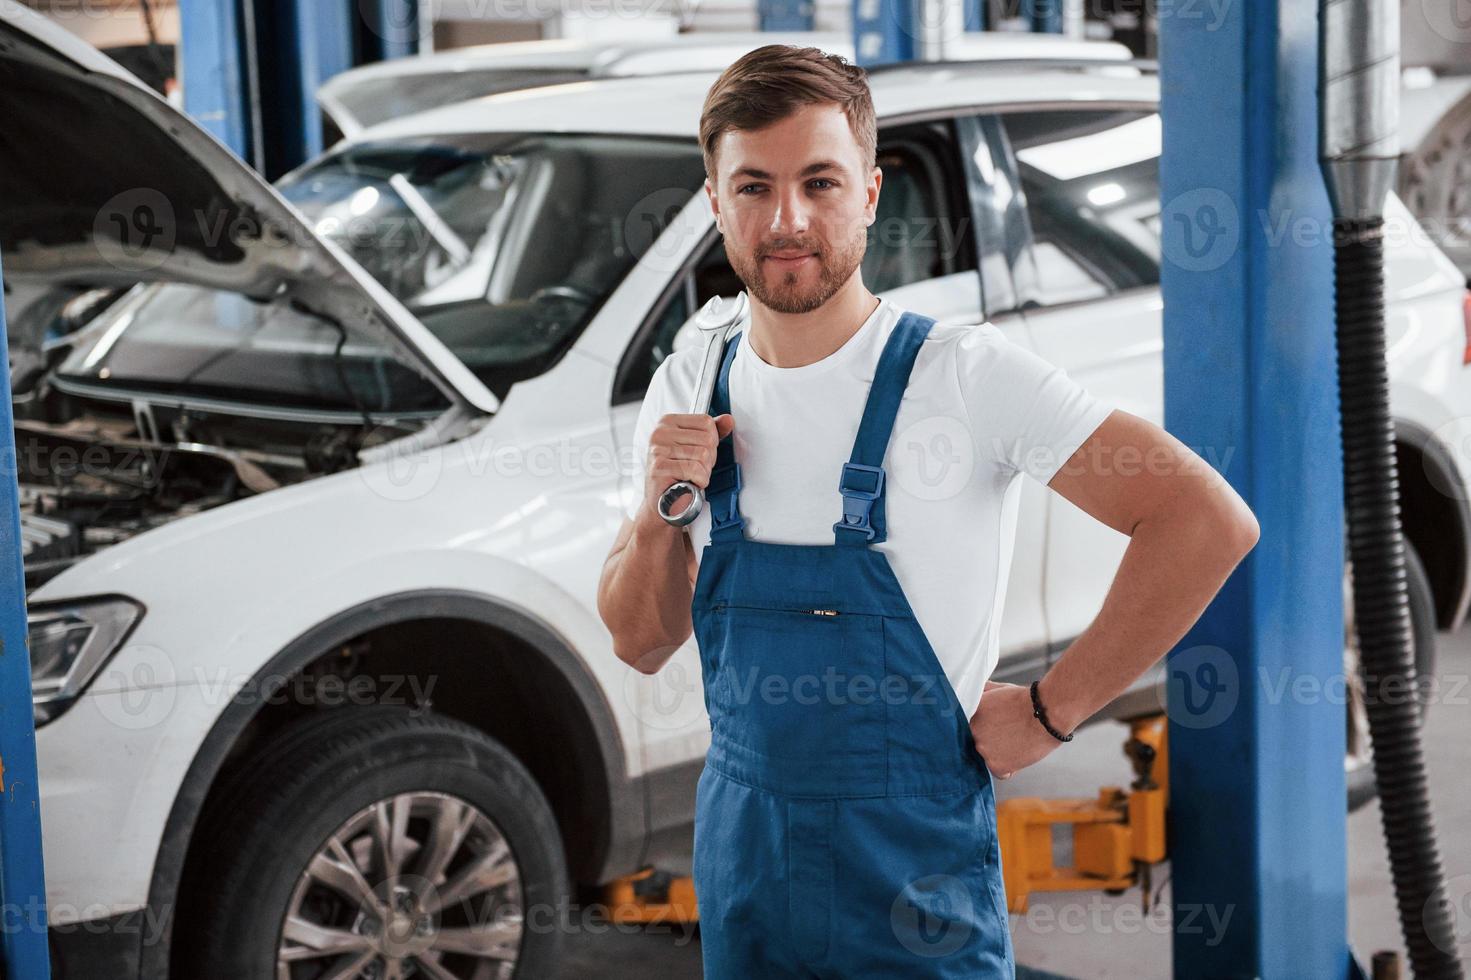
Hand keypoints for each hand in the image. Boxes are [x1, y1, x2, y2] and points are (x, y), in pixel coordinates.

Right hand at [637, 412, 734, 529]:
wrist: (662, 503)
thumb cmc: (678, 475)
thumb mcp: (695, 448)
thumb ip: (712, 432)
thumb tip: (728, 420)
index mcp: (668, 422)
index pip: (706, 422)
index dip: (712, 441)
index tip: (699, 454)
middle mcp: (660, 433)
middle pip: (707, 438)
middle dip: (709, 459)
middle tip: (695, 469)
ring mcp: (658, 449)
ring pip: (703, 455)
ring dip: (704, 472)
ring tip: (691, 477)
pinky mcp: (659, 467)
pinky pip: (694, 469)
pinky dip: (698, 480)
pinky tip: (689, 483)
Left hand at [969, 682, 1065, 779]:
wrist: (1046, 712)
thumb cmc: (1027, 701)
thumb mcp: (999, 689)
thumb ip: (984, 693)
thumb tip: (976, 693)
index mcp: (971, 713)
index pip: (971, 727)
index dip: (986, 729)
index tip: (997, 728)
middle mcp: (973, 731)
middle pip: (980, 742)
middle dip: (993, 740)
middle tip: (1011, 733)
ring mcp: (983, 748)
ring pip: (989, 757)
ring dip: (1002, 753)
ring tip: (1018, 741)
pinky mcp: (996, 764)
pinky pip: (1000, 773)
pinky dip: (1010, 768)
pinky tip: (1019, 754)